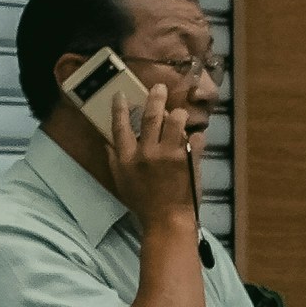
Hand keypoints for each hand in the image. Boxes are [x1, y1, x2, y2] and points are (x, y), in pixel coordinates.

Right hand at [90, 66, 201, 229]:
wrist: (167, 219)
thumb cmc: (142, 202)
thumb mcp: (120, 180)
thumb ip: (114, 159)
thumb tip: (108, 141)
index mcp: (127, 156)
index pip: (119, 125)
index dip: (120, 107)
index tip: (122, 94)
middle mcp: (147, 152)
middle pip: (150, 116)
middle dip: (155, 98)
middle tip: (159, 87)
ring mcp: (170, 154)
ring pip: (176, 122)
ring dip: (179, 114)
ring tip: (179, 113)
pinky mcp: (189, 160)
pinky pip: (196, 139)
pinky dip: (197, 137)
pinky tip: (196, 137)